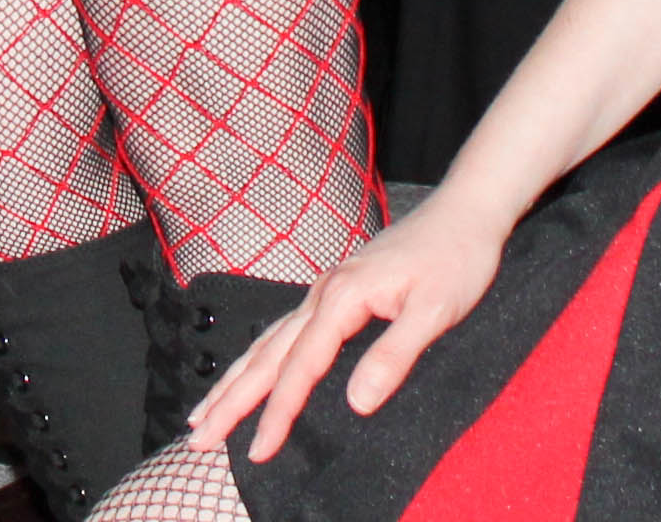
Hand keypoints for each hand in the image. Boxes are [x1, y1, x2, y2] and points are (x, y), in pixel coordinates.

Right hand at [207, 198, 509, 459]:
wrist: (463, 212)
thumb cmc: (456, 258)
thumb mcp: (436, 311)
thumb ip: (394, 355)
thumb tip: (356, 402)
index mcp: (343, 297)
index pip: (300, 366)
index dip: (278, 412)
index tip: (257, 449)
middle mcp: (324, 292)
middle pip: (267, 354)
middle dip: (230, 398)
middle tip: (197, 437)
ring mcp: (326, 290)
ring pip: (269, 341)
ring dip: (235, 379)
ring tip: (204, 412)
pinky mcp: (335, 291)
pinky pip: (285, 331)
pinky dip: (260, 357)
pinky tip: (251, 371)